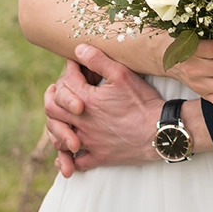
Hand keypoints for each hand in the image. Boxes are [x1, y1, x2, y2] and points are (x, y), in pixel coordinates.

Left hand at [44, 45, 162, 175]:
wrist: (160, 131)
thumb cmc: (143, 102)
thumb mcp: (122, 74)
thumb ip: (98, 60)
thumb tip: (78, 48)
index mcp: (87, 100)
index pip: (66, 82)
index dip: (69, 70)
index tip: (75, 65)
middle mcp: (83, 122)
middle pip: (52, 110)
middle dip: (52, 97)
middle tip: (56, 90)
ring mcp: (90, 142)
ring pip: (59, 138)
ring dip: (56, 127)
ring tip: (59, 119)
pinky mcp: (100, 157)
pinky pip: (76, 162)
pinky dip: (69, 159)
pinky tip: (69, 154)